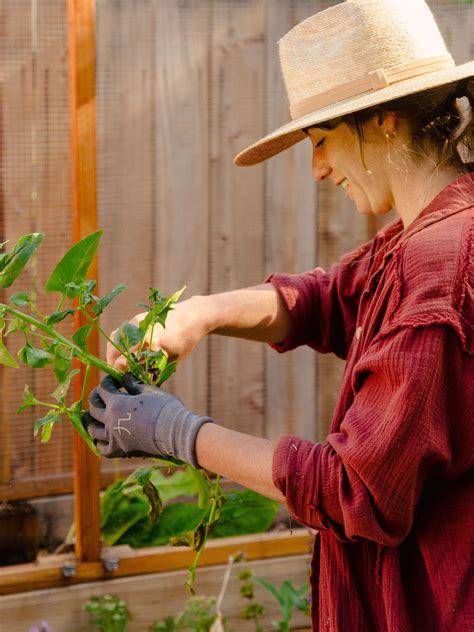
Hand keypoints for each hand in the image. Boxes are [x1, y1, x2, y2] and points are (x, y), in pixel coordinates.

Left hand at [82, 373, 212, 464]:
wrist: (176, 432)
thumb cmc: (165, 408)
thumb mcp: (149, 391)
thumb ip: (133, 384)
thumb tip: (125, 376)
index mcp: (116, 404)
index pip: (102, 390)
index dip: (107, 382)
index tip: (115, 380)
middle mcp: (110, 421)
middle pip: (93, 408)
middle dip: (97, 398)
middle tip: (104, 395)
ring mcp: (114, 437)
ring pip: (92, 430)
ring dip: (92, 420)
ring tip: (96, 416)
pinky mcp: (121, 450)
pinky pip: (102, 448)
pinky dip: (99, 442)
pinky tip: (103, 437)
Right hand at [107, 296, 210, 371]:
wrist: (191, 317)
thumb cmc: (184, 341)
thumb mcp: (173, 361)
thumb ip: (156, 372)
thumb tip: (142, 382)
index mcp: (151, 346)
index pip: (125, 362)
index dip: (120, 373)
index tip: (121, 379)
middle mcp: (141, 334)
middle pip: (115, 351)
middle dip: (113, 364)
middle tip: (117, 372)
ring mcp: (137, 324)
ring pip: (114, 340)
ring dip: (112, 352)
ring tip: (116, 362)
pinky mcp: (137, 318)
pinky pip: (120, 331)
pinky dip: (117, 341)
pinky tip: (122, 349)